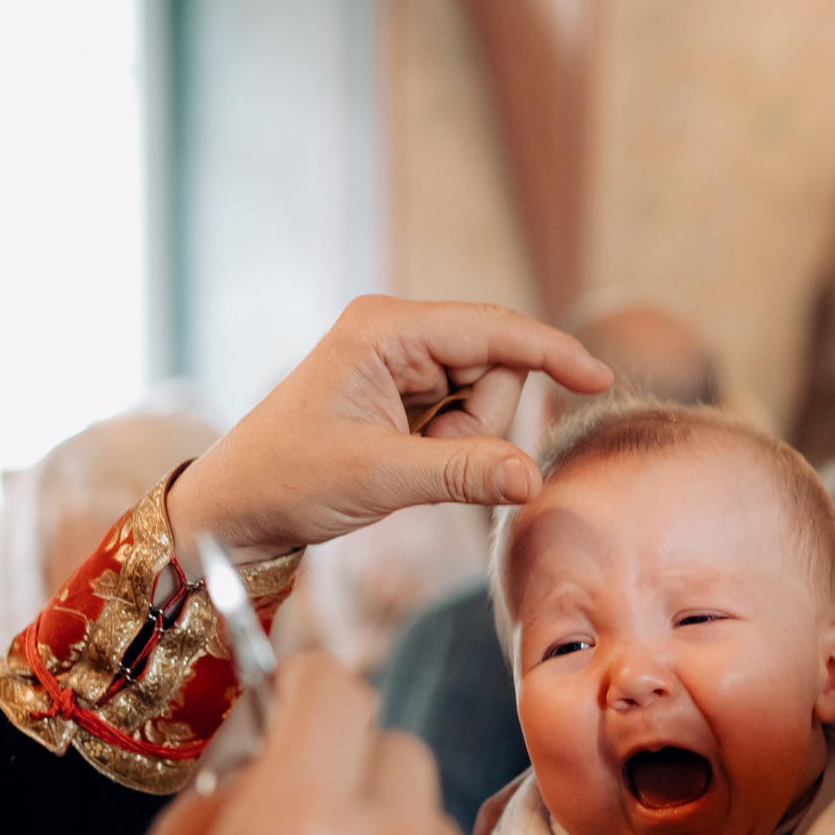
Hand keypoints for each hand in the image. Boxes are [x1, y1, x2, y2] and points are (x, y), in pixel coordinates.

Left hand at [167, 295, 611, 562]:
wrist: (235, 506)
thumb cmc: (287, 479)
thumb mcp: (380, 479)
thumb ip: (464, 472)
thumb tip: (534, 478)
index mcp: (385, 329)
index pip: (494, 328)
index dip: (552, 352)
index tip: (599, 379)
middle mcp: (396, 333)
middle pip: (496, 367)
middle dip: (481, 424)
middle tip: (425, 461)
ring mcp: (400, 363)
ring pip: (484, 398)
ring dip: (464, 443)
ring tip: (403, 466)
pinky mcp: (402, 393)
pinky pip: (462, 418)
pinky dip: (451, 449)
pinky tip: (406, 465)